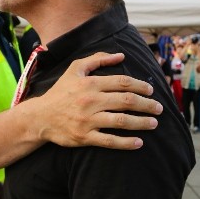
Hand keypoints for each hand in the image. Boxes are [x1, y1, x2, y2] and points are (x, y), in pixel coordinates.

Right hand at [35, 52, 161, 149]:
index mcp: (90, 83)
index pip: (123, 82)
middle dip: (147, 104)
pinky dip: (126, 142)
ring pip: (121, 121)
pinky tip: (139, 143)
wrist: (40, 117)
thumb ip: (97, 58)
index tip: (151, 91)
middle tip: (159, 108)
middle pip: (127, 101)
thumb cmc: (60, 92)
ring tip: (154, 124)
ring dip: (141, 122)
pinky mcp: (85, 137)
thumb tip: (121, 55)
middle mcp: (91, 101)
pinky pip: (109, 141)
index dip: (141, 86)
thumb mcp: (75, 69)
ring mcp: (88, 120)